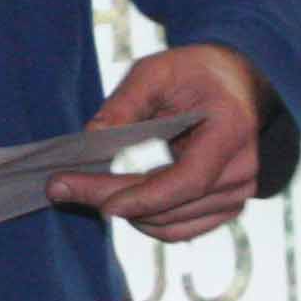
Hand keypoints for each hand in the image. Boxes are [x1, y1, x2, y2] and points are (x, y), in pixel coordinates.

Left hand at [46, 44, 266, 242]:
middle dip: (111, 200)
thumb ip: (125, 102)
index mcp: (230, 132)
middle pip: (170, 207)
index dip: (143, 197)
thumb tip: (93, 136)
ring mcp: (236, 196)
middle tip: (59, 187)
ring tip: (83, 188)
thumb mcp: (156, 71)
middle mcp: (241, 172)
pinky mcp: (224, 209)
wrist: (233, 83)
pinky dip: (143, 218)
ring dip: (124, 212)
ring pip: (169, 226)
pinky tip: (115, 197)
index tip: (100, 203)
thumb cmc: (194, 73)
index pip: (188, 181)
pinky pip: (177, 229)